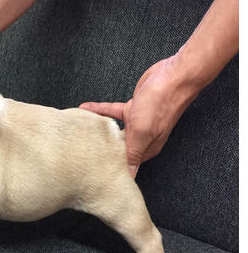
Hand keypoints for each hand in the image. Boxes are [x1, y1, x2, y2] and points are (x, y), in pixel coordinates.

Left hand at [79, 56, 199, 177]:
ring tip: (80, 132)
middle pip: (117, 147)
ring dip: (97, 130)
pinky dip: (99, 110)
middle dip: (101, 150)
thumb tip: (130, 175)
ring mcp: (136, 122)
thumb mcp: (143, 132)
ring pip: (112, 130)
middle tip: (82, 153)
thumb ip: (133, 153)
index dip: (112, 167)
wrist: (172, 77)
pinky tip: (85, 108)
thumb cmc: (160, 105)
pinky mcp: (131, 108)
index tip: (95, 171)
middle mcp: (142, 137)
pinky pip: (111, 112)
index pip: (126, 163)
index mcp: (146, 147)